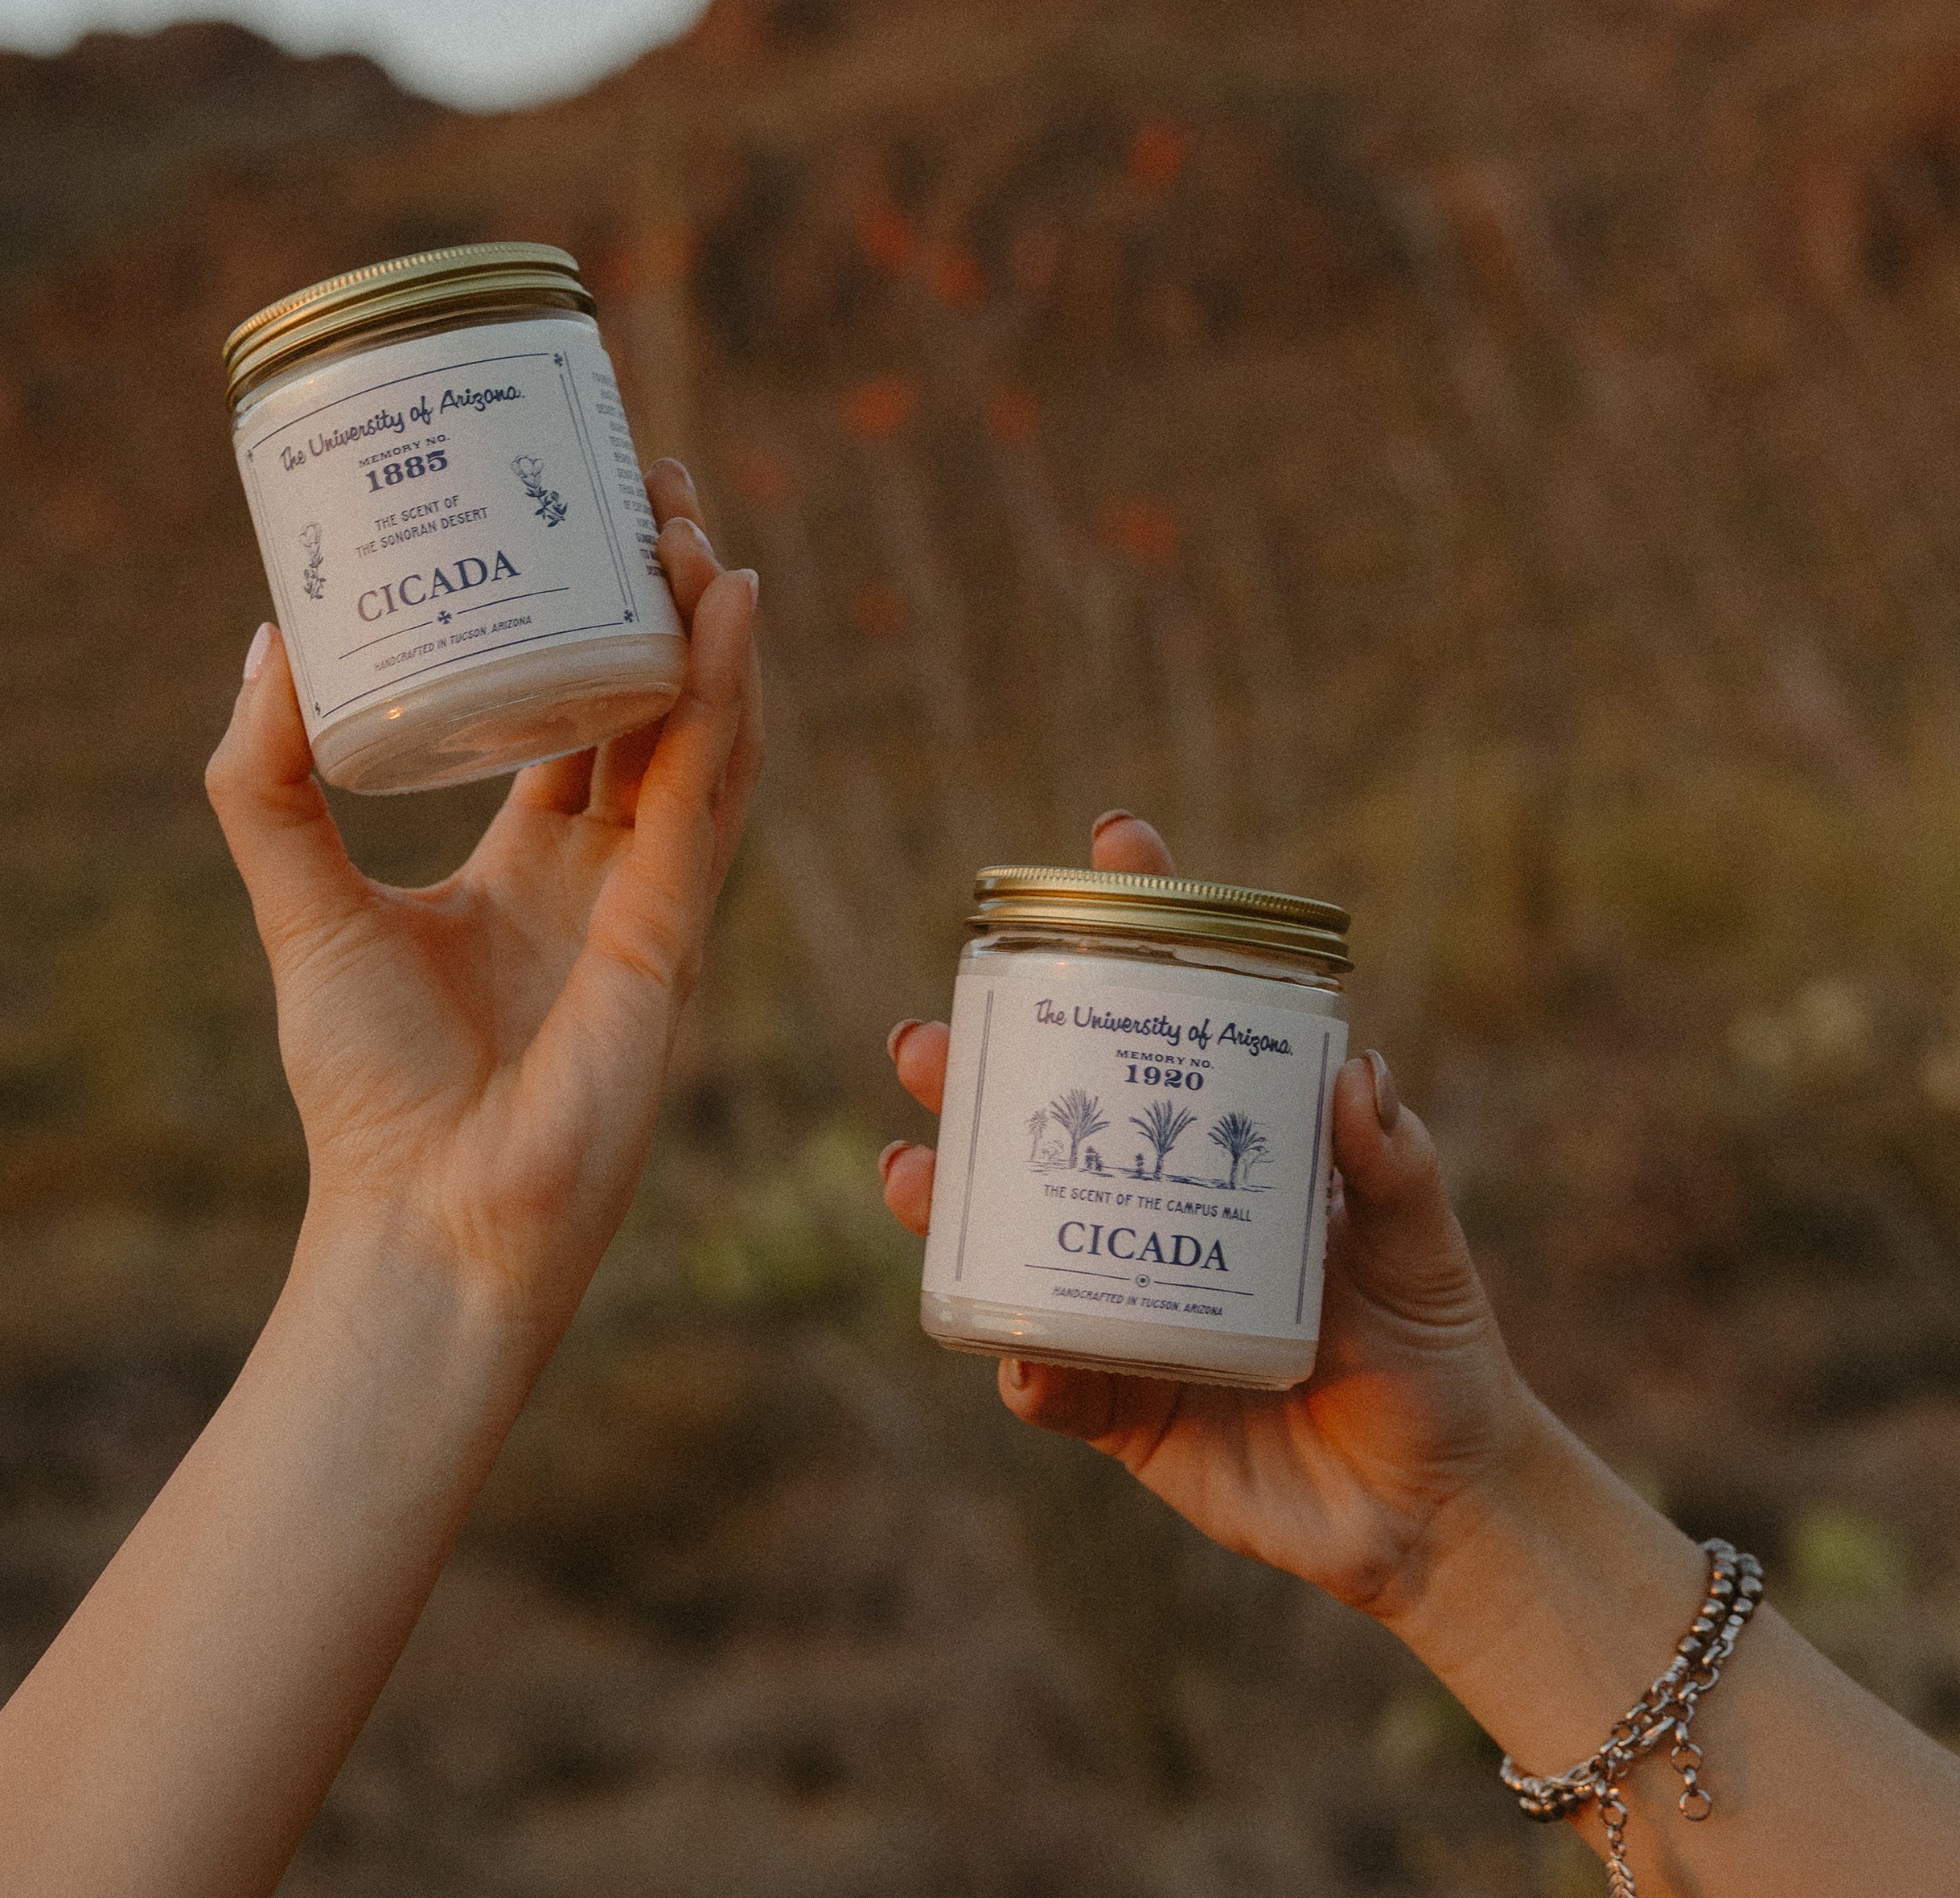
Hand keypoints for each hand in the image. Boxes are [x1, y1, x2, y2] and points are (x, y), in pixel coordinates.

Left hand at [206, 459, 761, 1354]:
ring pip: (705, 733)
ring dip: (705, 626)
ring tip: (684, 519)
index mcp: (536, 870)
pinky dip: (723, 696)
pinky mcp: (676, 933)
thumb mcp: (304, 906)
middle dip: (661, 598)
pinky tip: (720, 607)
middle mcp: (609, 877)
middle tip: (651, 485)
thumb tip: (269, 637)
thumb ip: (269, 784)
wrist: (423, 1219)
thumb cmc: (368, 1093)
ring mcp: (656, 903)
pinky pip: (710, 792)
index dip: (591, 623)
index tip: (580, 520)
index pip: (580, 719)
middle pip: (657, 705)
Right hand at [879, 810, 1532, 1619]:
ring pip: (1009, 1233)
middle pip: (1046, 1116)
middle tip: (925, 1043)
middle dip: (973, 1073)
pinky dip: (1024, 1368)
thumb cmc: (1433, 1346)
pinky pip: (1048, 1380)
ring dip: (948, 1202)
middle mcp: (1155, 1203)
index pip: (1179, 1013)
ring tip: (911, 1173)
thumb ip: (1396, 1167)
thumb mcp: (1421, 1242)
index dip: (1139, 922)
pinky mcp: (1119, 1402)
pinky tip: (1013, 1358)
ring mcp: (1124, 1296)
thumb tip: (1359, 1078)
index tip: (1111, 840)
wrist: (1435, 1508)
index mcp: (1226, 1143)